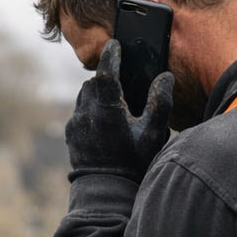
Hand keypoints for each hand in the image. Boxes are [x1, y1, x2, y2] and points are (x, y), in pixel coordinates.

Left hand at [64, 38, 174, 181]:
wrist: (105, 193)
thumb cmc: (133, 165)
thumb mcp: (153, 136)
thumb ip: (161, 104)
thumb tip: (164, 77)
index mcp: (108, 110)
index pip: (106, 72)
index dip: (111, 55)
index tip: (115, 44)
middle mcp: (87, 113)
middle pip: (93, 82)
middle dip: (105, 77)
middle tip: (121, 79)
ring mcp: (76, 124)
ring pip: (84, 95)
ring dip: (97, 93)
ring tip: (114, 102)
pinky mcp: (71, 134)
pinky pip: (79, 111)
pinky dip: (90, 108)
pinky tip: (104, 120)